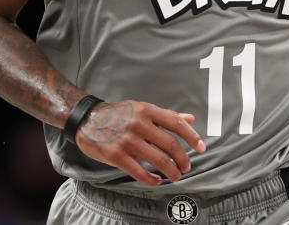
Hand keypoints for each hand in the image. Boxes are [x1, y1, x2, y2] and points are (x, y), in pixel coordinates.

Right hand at [74, 100, 207, 185]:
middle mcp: (139, 124)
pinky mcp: (116, 155)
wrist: (86, 119)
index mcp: (147, 110)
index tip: (201, 147)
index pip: (176, 123)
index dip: (192, 136)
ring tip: (175, 176)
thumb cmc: (117, 114)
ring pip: (158, 160)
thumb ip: (165, 115)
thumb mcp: (141, 108)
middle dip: (182, 159)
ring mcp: (127, 140)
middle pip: (170, 144)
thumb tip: (189, 118)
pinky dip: (152, 179)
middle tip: (186, 167)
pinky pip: (140, 172)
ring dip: (171, 171)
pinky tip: (156, 180)